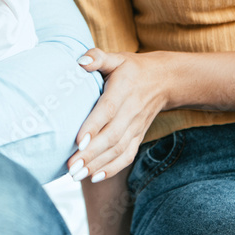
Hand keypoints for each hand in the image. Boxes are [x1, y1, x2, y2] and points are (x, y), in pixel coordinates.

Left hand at [67, 49, 176, 183]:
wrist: (164, 80)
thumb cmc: (132, 68)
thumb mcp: (116, 57)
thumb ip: (98, 57)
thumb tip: (80, 61)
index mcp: (123, 90)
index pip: (108, 110)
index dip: (93, 126)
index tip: (77, 141)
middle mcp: (131, 111)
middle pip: (111, 136)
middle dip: (90, 154)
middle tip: (69, 166)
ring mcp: (136, 127)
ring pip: (118, 150)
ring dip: (97, 164)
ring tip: (76, 175)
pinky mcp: (138, 136)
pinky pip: (127, 156)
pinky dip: (112, 168)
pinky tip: (94, 177)